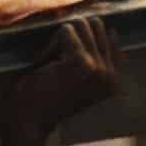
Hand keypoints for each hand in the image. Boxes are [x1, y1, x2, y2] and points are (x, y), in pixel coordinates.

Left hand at [6, 17, 122, 145]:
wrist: (30, 120)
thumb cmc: (48, 98)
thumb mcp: (80, 81)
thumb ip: (98, 60)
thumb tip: (112, 30)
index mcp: (115, 81)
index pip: (111, 39)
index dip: (84, 38)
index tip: (65, 56)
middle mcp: (112, 75)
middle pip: (96, 27)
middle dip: (73, 35)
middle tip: (55, 59)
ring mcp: (99, 68)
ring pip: (82, 26)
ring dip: (60, 39)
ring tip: (50, 63)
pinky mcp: (81, 61)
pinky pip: (66, 31)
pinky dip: (51, 42)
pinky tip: (44, 62)